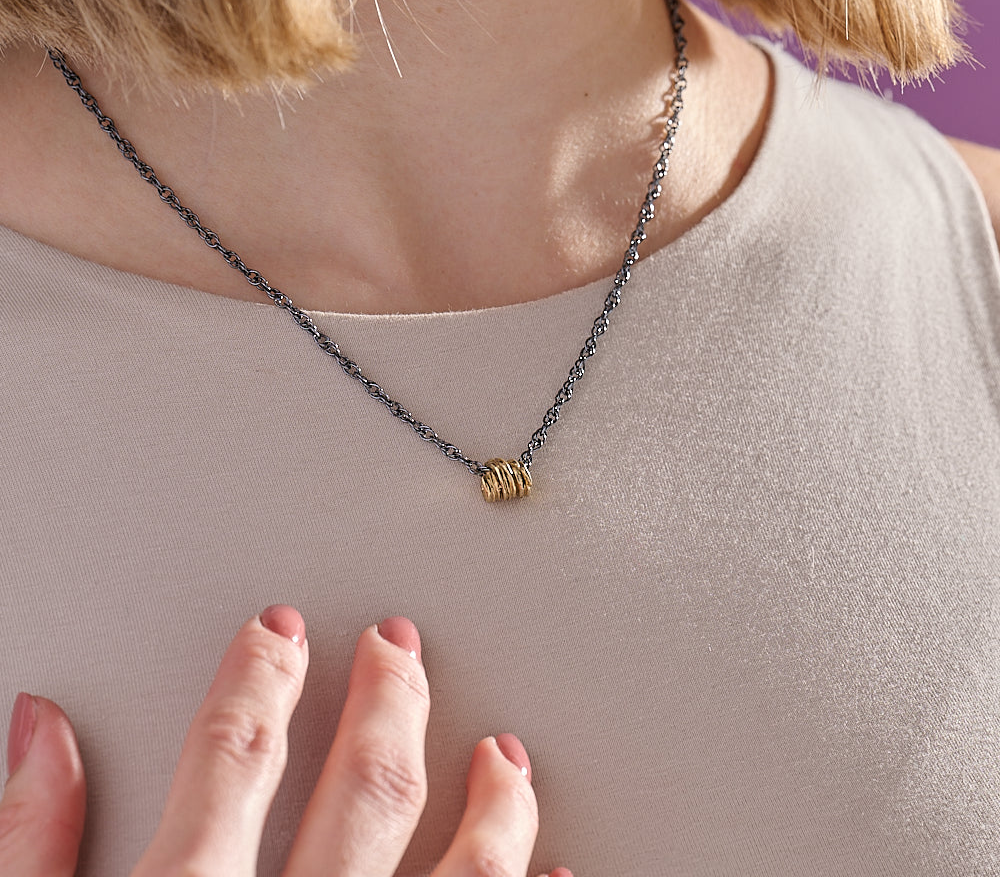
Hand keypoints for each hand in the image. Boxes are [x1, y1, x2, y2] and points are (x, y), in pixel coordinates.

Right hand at [0, 607, 571, 876]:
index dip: (260, 676)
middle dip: (388, 702)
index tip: (281, 632)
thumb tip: (42, 728)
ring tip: (508, 755)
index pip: (236, 753)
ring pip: (467, 875)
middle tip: (400, 644)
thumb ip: (32, 848)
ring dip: (493, 806)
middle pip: (366, 787)